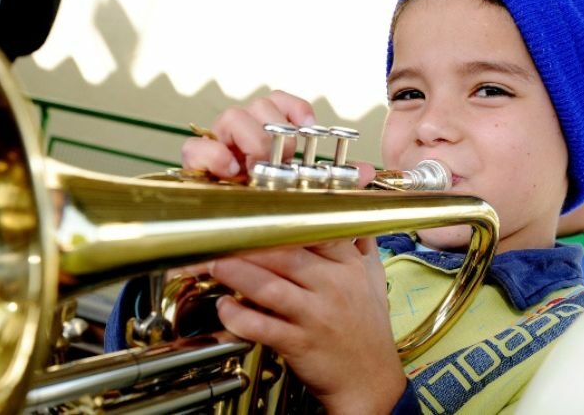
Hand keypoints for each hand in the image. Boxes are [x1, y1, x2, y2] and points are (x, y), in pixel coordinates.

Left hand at [181, 92, 402, 411]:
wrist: (370, 381)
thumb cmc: (367, 329)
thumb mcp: (371, 279)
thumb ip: (359, 241)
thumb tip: (354, 206)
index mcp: (346, 266)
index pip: (314, 228)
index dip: (282, 213)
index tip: (253, 202)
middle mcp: (332, 286)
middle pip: (284, 253)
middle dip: (246, 241)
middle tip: (217, 231)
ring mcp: (315, 316)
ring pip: (269, 287)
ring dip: (236, 272)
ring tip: (212, 261)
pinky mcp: (299, 344)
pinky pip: (263, 327)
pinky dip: (238, 317)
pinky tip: (224, 306)